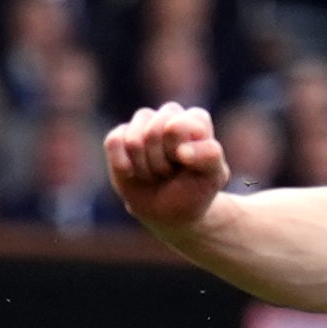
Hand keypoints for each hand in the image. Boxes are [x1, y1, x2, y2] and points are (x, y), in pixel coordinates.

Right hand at [102, 101, 231, 234]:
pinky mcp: (121, 136)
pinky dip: (121, 163)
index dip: (179, 153)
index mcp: (195, 119)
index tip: (188, 166)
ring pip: (133, 140)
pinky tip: (131, 173)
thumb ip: (209, 156)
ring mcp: (143, 124)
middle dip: (161, 163)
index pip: (177, 126)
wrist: (171, 211)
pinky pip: (113, 142)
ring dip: (144, 167)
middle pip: (153, 132)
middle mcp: (169, 115)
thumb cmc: (195, 189)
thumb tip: (181, 150)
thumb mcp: (213, 176)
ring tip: (155, 174)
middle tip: (170, 173)